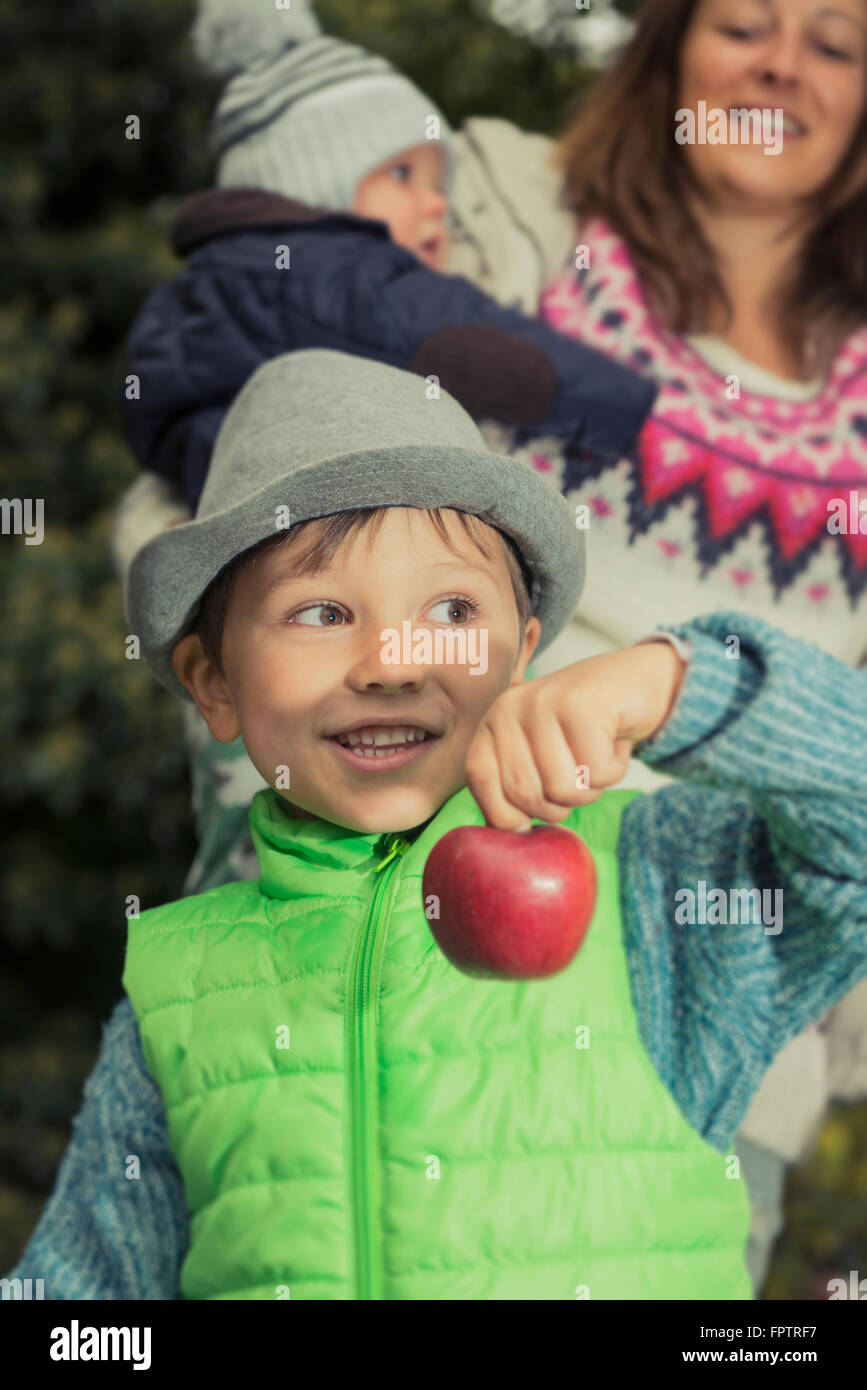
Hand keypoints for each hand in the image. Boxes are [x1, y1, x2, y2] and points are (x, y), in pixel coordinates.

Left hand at [464, 641, 685, 830]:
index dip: (502, 812)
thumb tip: (510, 833)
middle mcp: (511, 707)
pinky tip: (614, 744)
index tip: (526, 822)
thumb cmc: (586, 730)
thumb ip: (518, 783)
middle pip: (524, 793)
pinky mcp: (582, 705)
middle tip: (577, 780)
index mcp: (495, 721)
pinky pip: (596, 774)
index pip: (479, 777)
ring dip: (590, 789)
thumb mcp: (540, 753)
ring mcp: (545, 703)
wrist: (636, 683)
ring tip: (596, 759)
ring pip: (562, 789)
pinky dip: (614, 772)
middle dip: (557, 806)